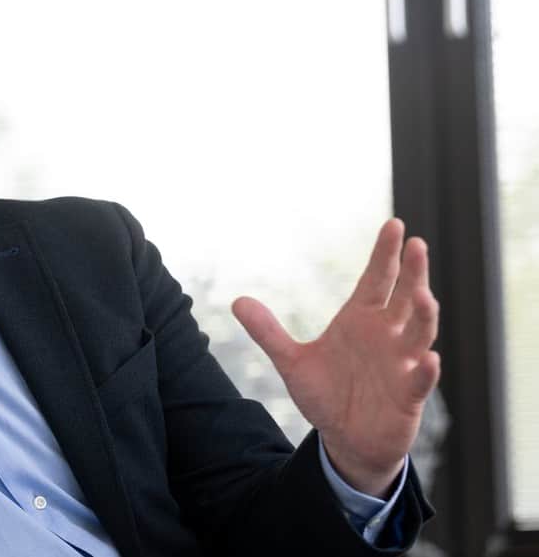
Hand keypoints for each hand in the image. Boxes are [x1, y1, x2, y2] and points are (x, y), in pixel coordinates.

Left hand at [232, 219, 440, 496]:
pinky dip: (425, 370)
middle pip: (405, 297)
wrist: (345, 439)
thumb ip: (268, 332)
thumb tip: (237, 301)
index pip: (377, 280)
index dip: (386, 254)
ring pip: (420, 333)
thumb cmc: (326, 395)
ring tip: (423, 295)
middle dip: (413, 273)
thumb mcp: (292, 362)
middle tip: (417, 245)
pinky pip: (421, 380)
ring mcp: (401, 364)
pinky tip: (427, 359)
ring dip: (424, 315)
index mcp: (361, 320)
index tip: (394, 225)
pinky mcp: (409, 395)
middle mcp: (386, 336)